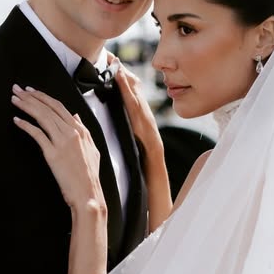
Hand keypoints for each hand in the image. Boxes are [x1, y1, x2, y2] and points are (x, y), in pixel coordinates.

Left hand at [12, 85, 105, 217]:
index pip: (59, 107)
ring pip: (42, 117)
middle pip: (48, 108)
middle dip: (31, 97)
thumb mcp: (91, 148)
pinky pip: (37, 134)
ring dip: (26, 106)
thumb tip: (75, 116)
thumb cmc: (89, 175)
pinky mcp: (53, 154)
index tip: (31, 91)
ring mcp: (62, 142)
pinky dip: (26, 125)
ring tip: (14, 100)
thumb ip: (82, 130)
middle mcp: (72, 133)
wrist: (87, 194)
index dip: (43, 97)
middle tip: (17, 90)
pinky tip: (17, 120)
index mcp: (81, 130)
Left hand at [113, 60, 161, 154]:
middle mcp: (139, 97)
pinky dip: (124, 83)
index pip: (126, 78)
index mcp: (135, 98)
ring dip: (120, 69)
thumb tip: (111, 96)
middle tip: (105, 52)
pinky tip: (118, 74)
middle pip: (128, 76)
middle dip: (117, 64)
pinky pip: (130, 93)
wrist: (151, 146)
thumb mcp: (129, 117)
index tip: (106, 57)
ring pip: (130, 81)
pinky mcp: (138, 110)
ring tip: (109, 58)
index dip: (117, 67)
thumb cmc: (139, 133)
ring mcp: (139, 102)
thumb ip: (123, 105)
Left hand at [113, 60, 172, 229]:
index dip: (123, 89)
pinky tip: (126, 97)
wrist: (162, 212)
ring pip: (143, 110)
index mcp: (143, 140)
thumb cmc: (146, 194)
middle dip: (126, 82)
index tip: (111, 69)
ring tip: (119, 71)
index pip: (132, 109)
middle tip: (113, 60)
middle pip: (138, 104)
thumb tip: (121, 141)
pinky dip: (136, 110)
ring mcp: (154, 142)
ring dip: (131, 90)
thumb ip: (130, 153)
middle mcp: (151, 137)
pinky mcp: (155, 149)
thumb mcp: (134, 168)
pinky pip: (144, 125)